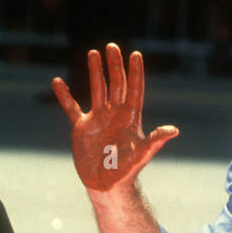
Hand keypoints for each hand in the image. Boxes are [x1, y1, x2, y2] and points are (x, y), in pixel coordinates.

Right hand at [53, 45, 177, 192]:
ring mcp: (98, 119)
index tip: (135, 54)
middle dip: (115, 66)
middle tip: (112, 46)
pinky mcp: (82, 127)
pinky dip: (64, 95)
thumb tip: (174, 130)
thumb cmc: (126, 171)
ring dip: (96, 72)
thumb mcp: (142, 154)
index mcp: (130, 118)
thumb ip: (155, 140)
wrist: (106, 185)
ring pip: (97, 90)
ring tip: (93, 53)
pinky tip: (57, 81)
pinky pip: (71, 107)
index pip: (134, 90)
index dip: (135, 72)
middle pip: (116, 84)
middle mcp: (115, 115)